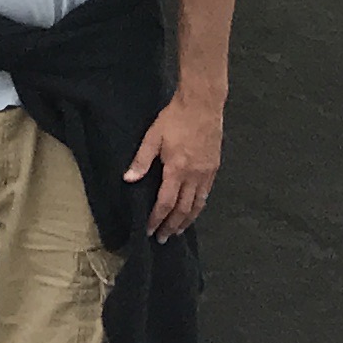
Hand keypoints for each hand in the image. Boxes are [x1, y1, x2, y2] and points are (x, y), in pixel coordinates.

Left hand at [128, 94, 223, 235]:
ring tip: (178, 231)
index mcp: (177, 169)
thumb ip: (141, 160)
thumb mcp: (153, 137)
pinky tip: (193, 210)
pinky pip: (206, 193)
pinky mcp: (214, 167)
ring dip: (187, 220)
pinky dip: (198, 206)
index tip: (149, 230)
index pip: (166, 203)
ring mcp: (207, 172)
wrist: (202, 104)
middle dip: (172, 225)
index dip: (157, 219)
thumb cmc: (174, 118)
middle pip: (183, 209)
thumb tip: (128, 180)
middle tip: (163, 238)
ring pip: (198, 204)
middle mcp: (194, 175)